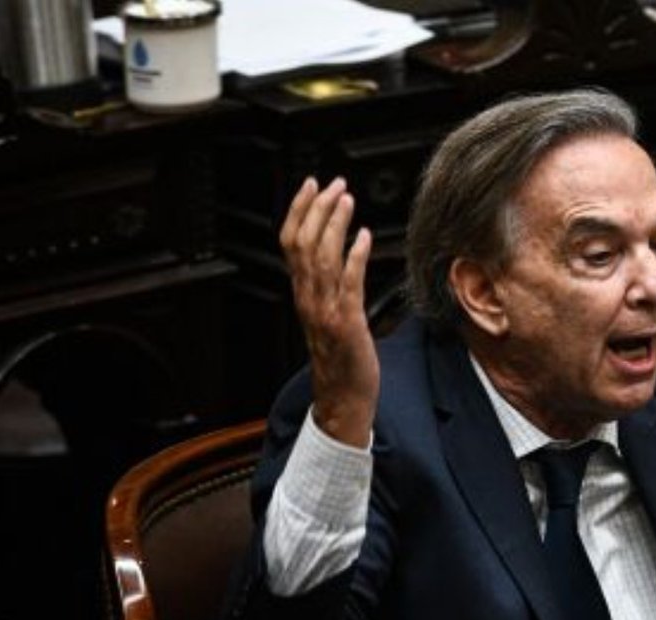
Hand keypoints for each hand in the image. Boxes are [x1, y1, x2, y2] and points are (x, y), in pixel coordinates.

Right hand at [280, 177, 377, 447]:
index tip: (312, 185)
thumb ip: (327, 287)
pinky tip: (365, 236)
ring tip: (346, 199)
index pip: (290, 242)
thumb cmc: (341, 360)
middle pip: (302, 243)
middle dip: (317, 208)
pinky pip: (348, 283)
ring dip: (334, 224)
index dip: (299, 210)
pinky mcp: (347, 322)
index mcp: (302, 294)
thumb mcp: (327, 316)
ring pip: (321, 257)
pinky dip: (354, 256)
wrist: (343, 399)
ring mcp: (326, 310)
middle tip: (334, 184)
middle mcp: (308, 298)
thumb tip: (339, 254)